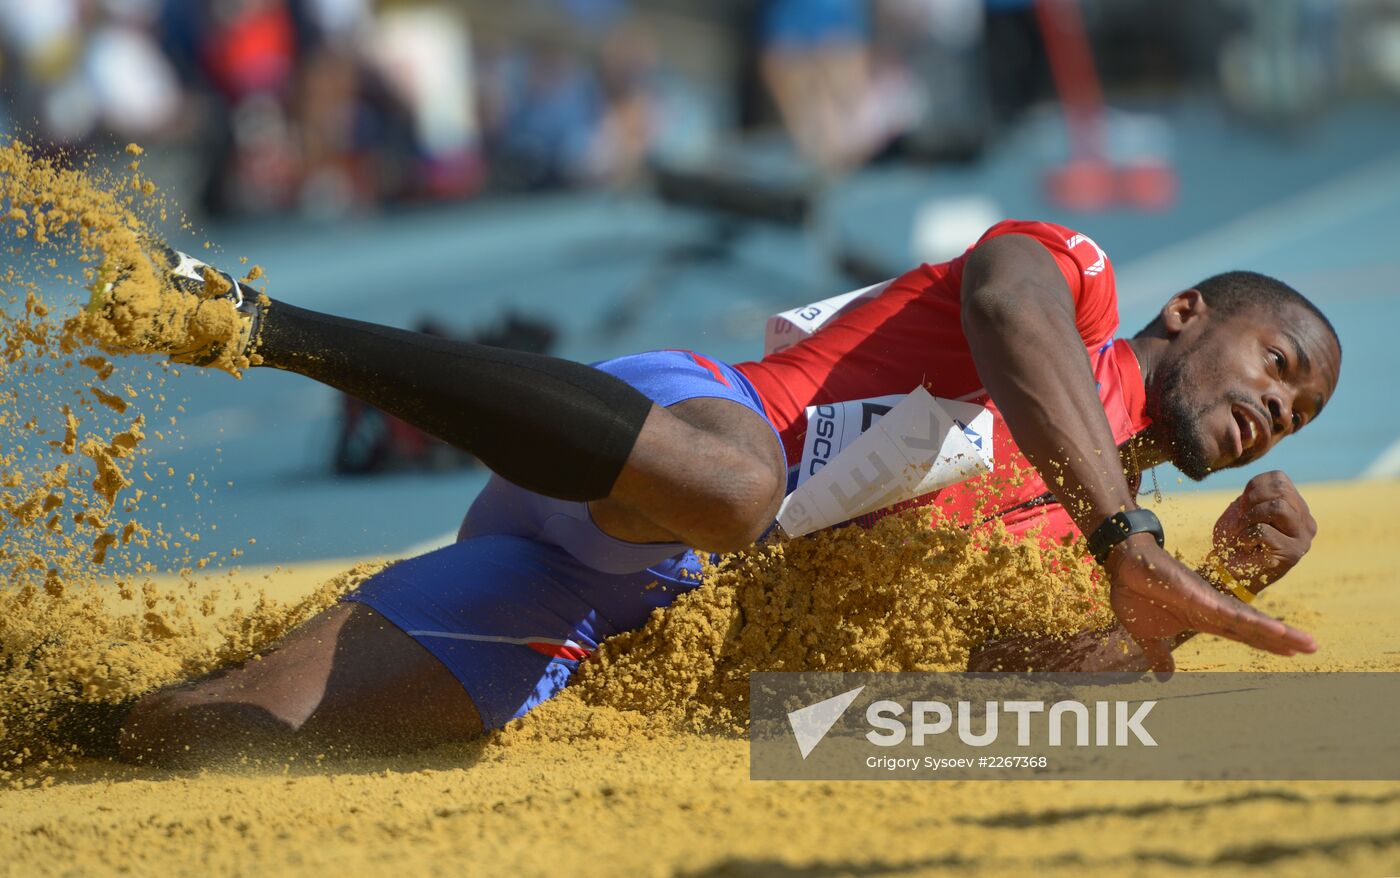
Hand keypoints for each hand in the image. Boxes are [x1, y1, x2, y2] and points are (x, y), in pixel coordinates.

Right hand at [1105, 532, 1316, 671]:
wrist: (1122, 564)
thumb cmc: (1135, 593)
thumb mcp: (1147, 636)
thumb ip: (1160, 655)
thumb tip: (1164, 679)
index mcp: (1203, 619)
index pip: (1243, 634)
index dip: (1267, 643)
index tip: (1293, 653)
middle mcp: (1212, 609)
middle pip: (1254, 628)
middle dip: (1283, 638)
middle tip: (1313, 647)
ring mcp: (1207, 600)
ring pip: (1248, 620)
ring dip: (1276, 632)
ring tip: (1303, 643)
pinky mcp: (1197, 594)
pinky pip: (1228, 611)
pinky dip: (1251, 621)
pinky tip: (1272, 628)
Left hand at [1211, 470, 1316, 586]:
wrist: (1227, 572)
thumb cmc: (1234, 540)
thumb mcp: (1244, 509)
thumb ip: (1259, 494)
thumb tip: (1269, 483)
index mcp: (1295, 506)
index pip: (1278, 479)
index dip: (1252, 488)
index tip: (1243, 506)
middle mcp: (1305, 521)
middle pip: (1280, 490)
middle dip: (1251, 502)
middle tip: (1242, 519)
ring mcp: (1302, 538)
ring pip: (1278, 507)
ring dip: (1250, 517)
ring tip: (1243, 531)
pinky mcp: (1292, 553)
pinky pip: (1264, 531)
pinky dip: (1245, 536)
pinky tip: (1245, 546)